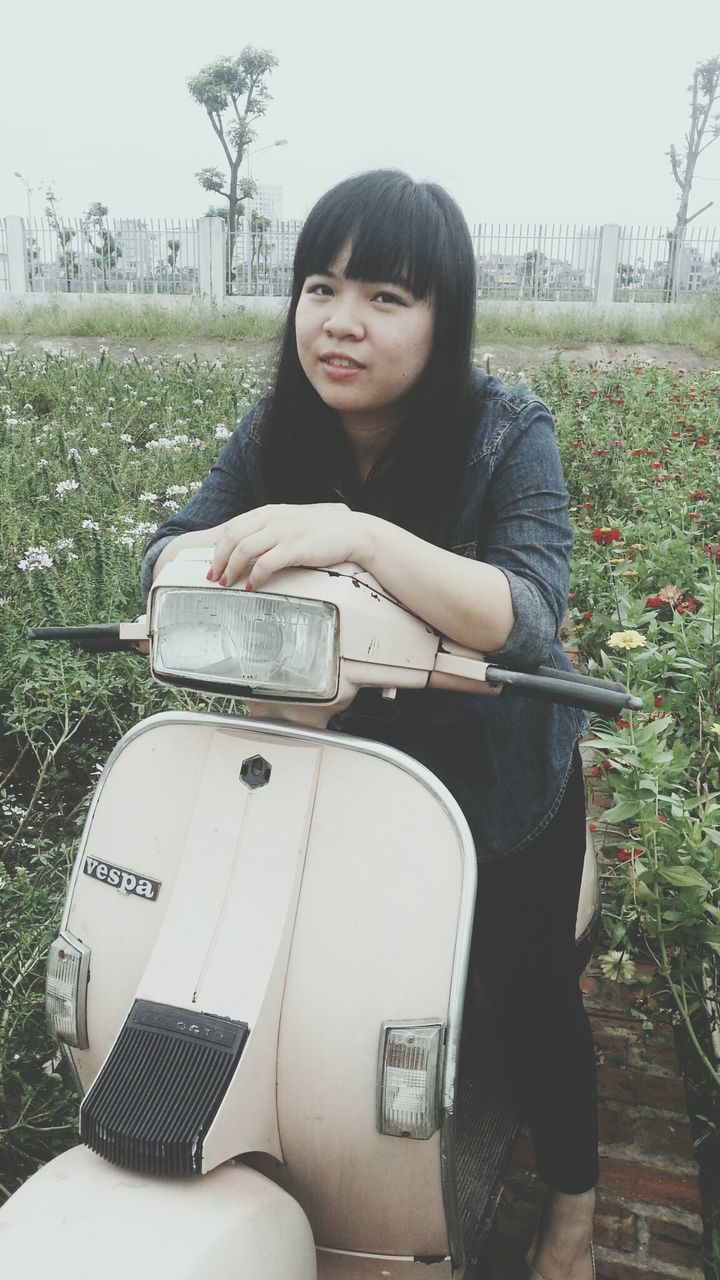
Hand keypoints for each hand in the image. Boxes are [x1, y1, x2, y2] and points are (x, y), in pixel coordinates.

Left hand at [208, 503, 364, 589]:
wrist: (354, 531)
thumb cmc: (326, 530)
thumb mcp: (293, 521)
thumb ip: (273, 528)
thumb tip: (252, 546)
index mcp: (270, 511)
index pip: (233, 526)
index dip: (218, 546)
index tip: (213, 563)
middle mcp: (273, 518)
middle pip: (232, 537)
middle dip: (218, 559)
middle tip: (214, 577)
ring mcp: (283, 532)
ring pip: (243, 549)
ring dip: (231, 569)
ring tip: (227, 583)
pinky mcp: (295, 548)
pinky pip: (265, 564)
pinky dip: (254, 577)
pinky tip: (251, 587)